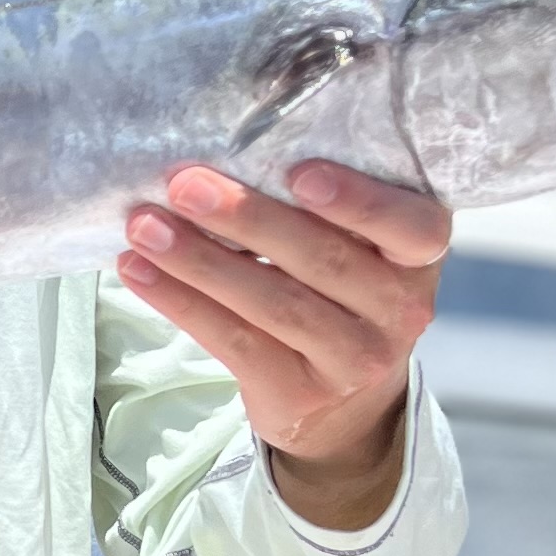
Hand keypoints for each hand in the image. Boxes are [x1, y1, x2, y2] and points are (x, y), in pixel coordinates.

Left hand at [120, 158, 449, 529]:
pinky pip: (233, 341)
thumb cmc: (339, 291)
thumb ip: (322, 206)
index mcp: (418, 256)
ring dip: (198, 260)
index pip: (410, 226)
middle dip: (246, 217)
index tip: (298, 173)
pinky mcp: (301, 394)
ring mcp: (354, 359)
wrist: (345, 405)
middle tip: (185, 184)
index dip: (358, 200)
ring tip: (144, 226)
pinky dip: (180, 300)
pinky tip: (137, 269)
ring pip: (271, 302)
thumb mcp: (358, 247)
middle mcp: (400, 310)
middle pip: (321, 259)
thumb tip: (223, 150)